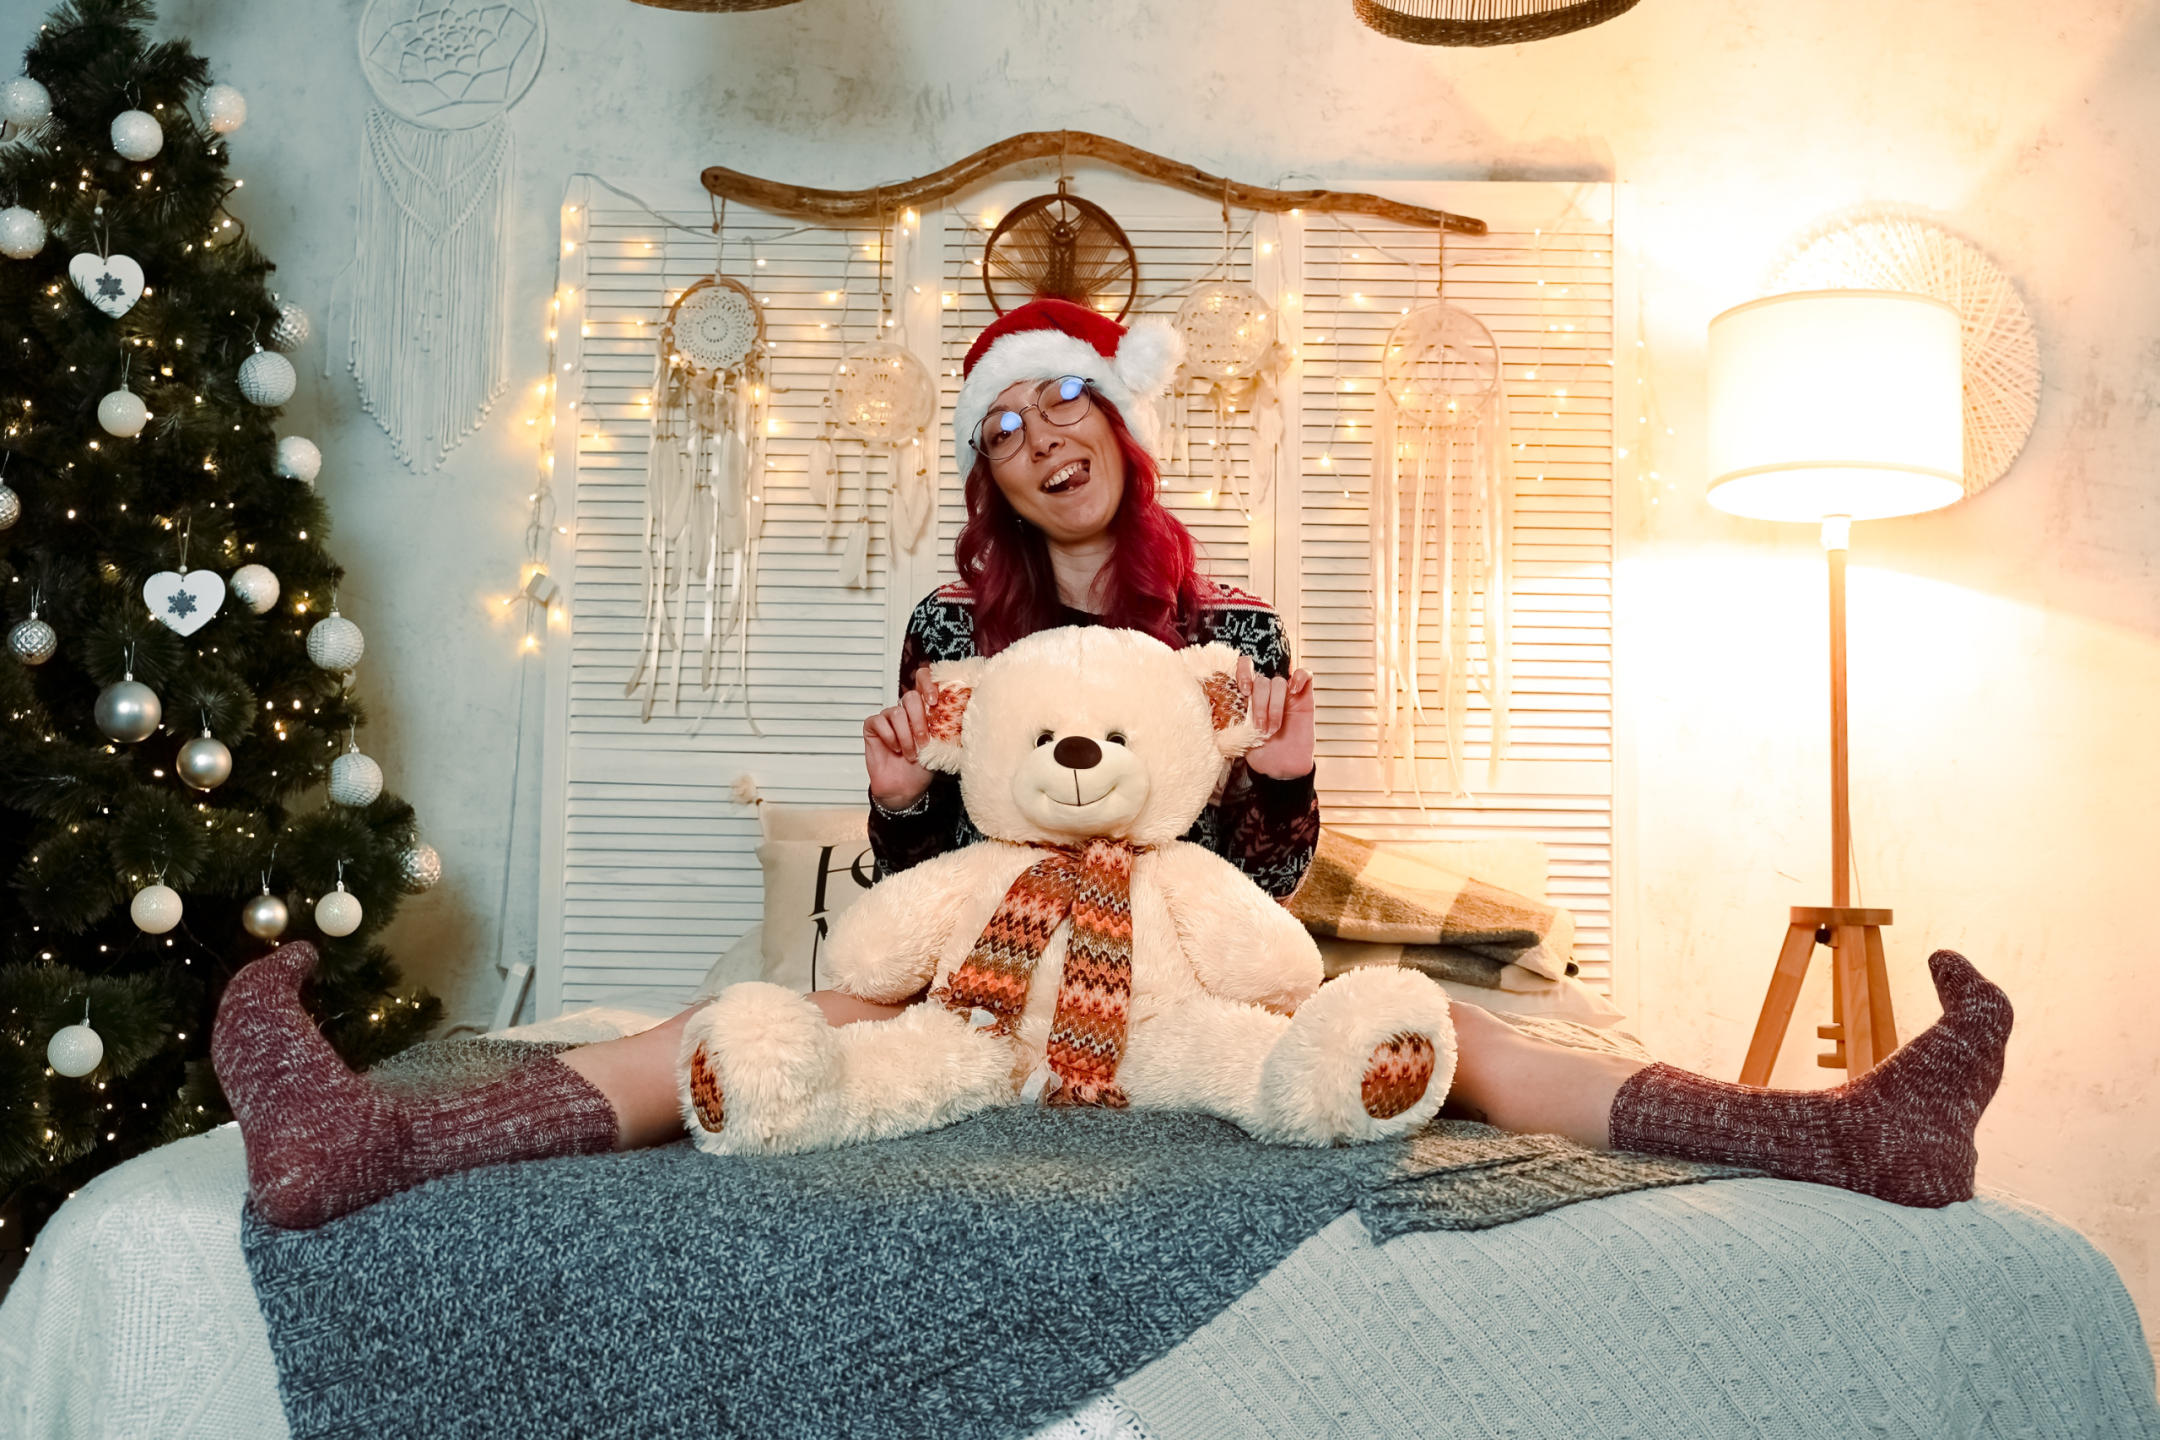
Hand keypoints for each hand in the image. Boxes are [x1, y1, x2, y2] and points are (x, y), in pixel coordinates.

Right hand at [864, 668, 938, 810]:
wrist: (905, 788)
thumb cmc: (923, 767)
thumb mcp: (940, 745)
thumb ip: (944, 727)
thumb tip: (958, 713)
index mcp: (923, 710)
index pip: (923, 681)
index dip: (928, 683)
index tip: (935, 701)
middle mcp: (905, 710)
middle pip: (910, 697)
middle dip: (920, 721)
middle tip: (924, 742)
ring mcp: (888, 717)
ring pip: (897, 713)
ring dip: (906, 736)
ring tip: (911, 754)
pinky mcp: (873, 726)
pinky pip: (879, 722)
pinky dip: (890, 737)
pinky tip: (895, 749)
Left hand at [1237, 655, 1314, 780]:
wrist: (1281, 769)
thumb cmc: (1259, 752)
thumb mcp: (1238, 735)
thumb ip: (1231, 718)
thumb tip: (1216, 706)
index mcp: (1248, 696)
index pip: (1245, 667)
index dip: (1244, 671)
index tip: (1244, 691)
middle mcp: (1267, 692)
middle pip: (1261, 680)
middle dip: (1259, 704)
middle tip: (1260, 727)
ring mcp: (1286, 694)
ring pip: (1279, 682)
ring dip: (1275, 705)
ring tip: (1273, 728)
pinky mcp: (1304, 698)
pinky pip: (1306, 675)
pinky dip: (1300, 678)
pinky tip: (1294, 692)